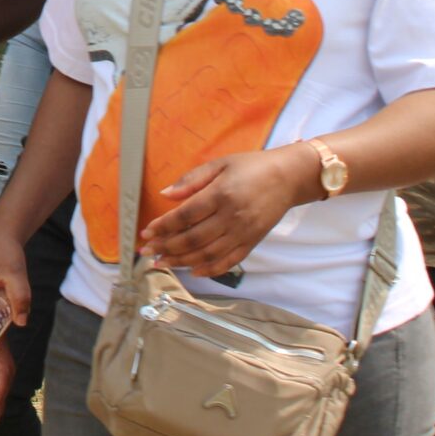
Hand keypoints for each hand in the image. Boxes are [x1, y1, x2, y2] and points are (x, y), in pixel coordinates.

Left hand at [140, 147, 311, 277]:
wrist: (288, 178)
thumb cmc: (251, 167)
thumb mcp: (219, 164)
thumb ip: (191, 179)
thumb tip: (165, 194)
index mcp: (220, 195)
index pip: (185, 216)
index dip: (163, 226)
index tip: (146, 232)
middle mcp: (231, 217)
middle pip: (193, 239)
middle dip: (167, 247)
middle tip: (148, 252)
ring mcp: (243, 233)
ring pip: (208, 254)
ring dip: (182, 261)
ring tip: (163, 263)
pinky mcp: (253, 242)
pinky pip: (229, 261)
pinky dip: (210, 269)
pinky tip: (193, 271)